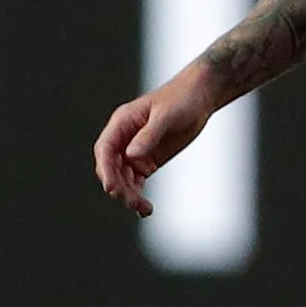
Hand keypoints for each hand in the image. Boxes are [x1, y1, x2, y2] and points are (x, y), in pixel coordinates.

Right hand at [91, 75, 213, 217]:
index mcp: (122, 123)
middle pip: (111, 168)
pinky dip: (138, 195)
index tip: (111, 187)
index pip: (105, 149)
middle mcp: (124, 139)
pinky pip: (137, 182)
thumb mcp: (166, 115)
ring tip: (143, 208)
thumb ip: (149, 135)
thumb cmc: (182, 98)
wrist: (200, 97)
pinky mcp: (148, 161)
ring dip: (129, 194)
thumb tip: (131, 155)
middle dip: (118, 186)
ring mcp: (135, 151)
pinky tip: (145, 209)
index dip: (105, 169)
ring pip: (123, 178)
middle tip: (132, 201)